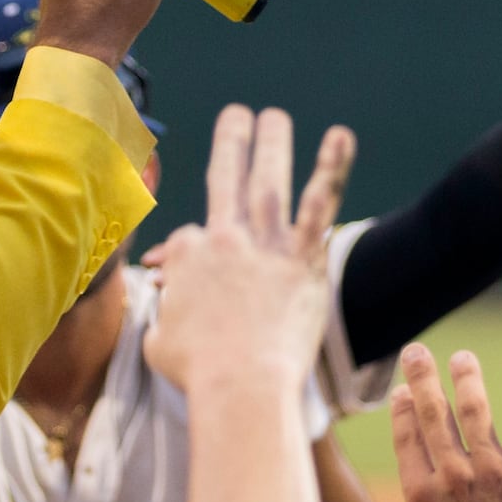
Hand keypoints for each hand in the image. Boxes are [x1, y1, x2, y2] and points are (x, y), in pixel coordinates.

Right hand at [144, 104, 354, 392]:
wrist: (241, 386)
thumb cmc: (199, 374)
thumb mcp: (159, 341)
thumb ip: (164, 313)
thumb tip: (165, 302)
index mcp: (187, 255)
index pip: (188, 238)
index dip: (189, 257)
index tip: (192, 280)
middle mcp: (225, 237)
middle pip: (225, 177)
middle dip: (231, 142)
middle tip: (237, 115)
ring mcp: (266, 243)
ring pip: (270, 180)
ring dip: (272, 143)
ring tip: (275, 116)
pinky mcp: (304, 257)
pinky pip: (321, 204)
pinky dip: (331, 167)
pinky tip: (341, 136)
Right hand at [390, 347, 501, 501]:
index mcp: (423, 498)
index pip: (408, 438)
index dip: (404, 409)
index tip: (404, 392)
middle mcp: (452, 478)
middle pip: (432, 414)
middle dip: (422, 377)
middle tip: (416, 353)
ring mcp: (491, 471)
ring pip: (474, 409)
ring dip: (466, 377)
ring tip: (463, 358)